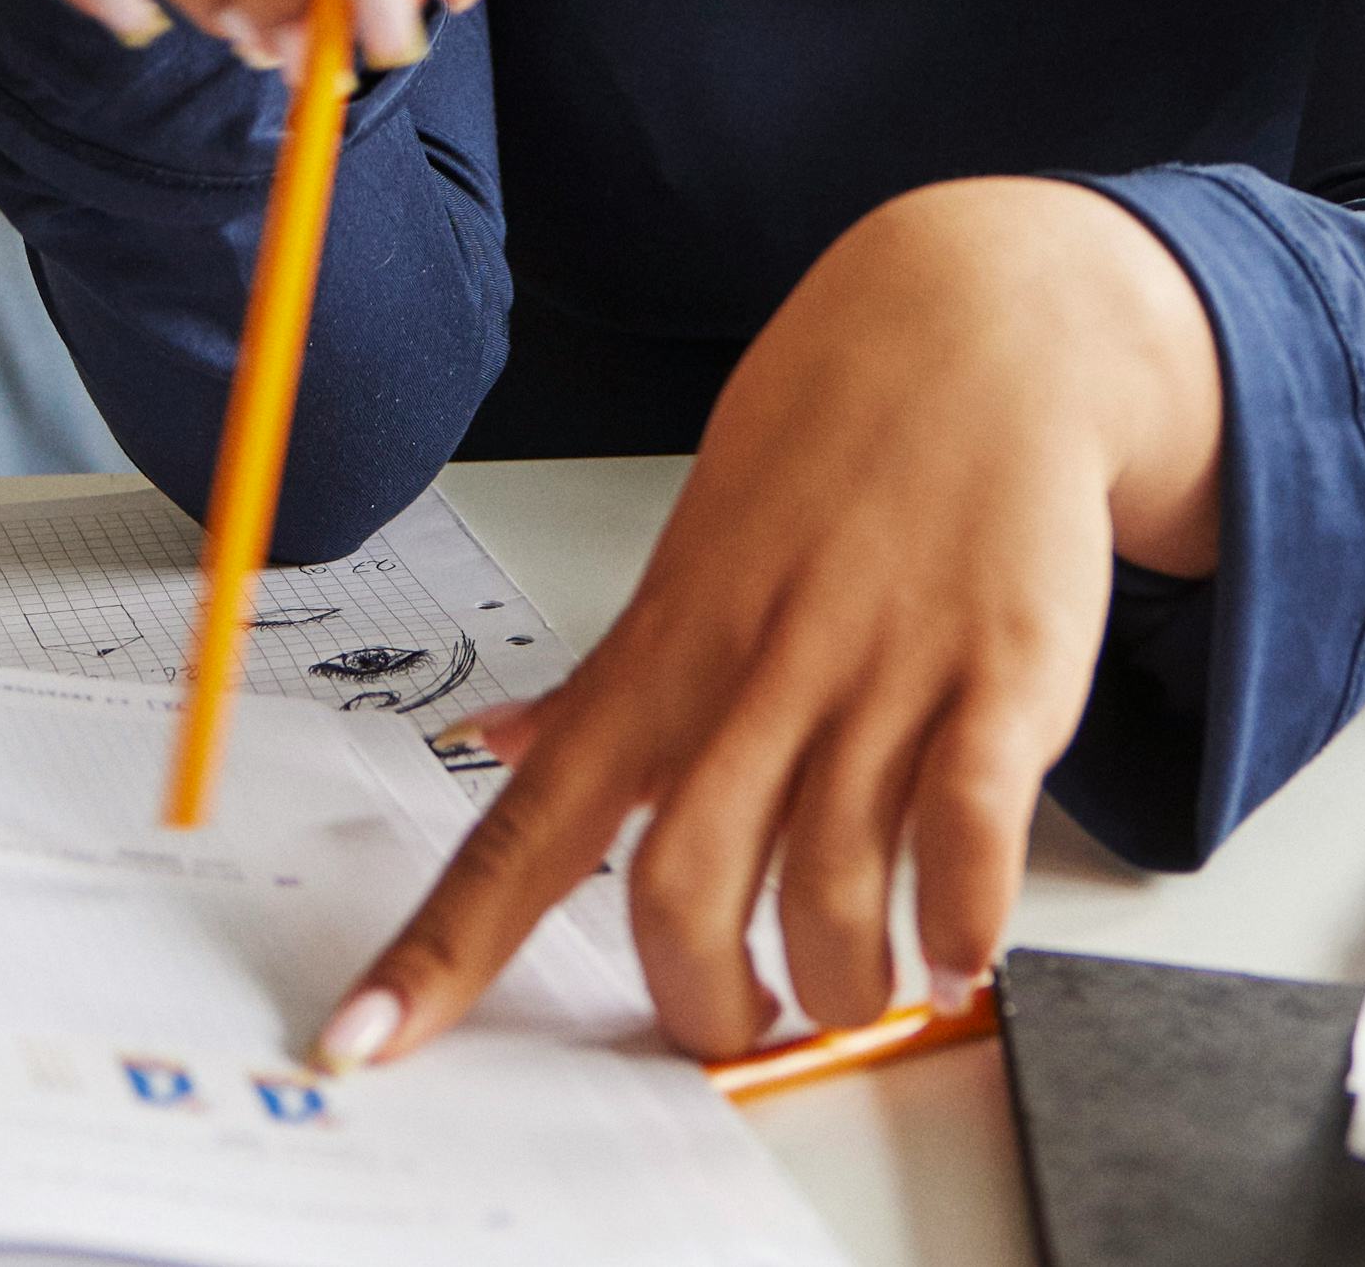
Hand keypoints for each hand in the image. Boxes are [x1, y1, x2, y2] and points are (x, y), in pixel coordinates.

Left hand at [318, 182, 1224, 1067]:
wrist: (981, 324)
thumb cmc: (829, 447)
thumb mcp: (692, 558)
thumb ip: (611, 682)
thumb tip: (496, 746)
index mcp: (664, 656)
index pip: (521, 827)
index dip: (442, 946)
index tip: (362, 1041)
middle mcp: (756, 672)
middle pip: (677, 892)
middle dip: (698, 1006)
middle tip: (733, 1027)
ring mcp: (879, 673)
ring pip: (825, 890)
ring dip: (836, 987)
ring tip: (852, 993)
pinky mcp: (1003, 675)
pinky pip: (969, 835)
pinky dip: (959, 926)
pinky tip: (955, 950)